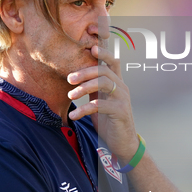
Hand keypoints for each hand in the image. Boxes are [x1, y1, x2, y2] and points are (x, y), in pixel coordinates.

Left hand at [67, 45, 138, 162]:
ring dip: (83, 88)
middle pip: (104, 70)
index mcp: (116, 83)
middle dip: (84, 72)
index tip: (90, 48)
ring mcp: (122, 99)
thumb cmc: (108, 122)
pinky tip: (73, 117)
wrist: (122, 144)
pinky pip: (100, 105)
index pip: (112, 61)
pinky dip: (84, 109)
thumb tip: (75, 77)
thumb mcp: (99, 102)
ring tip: (70, 96)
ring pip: (103, 83)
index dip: (103, 52)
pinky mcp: (120, 112)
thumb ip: (93, 90)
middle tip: (69, 79)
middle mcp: (121, 88)